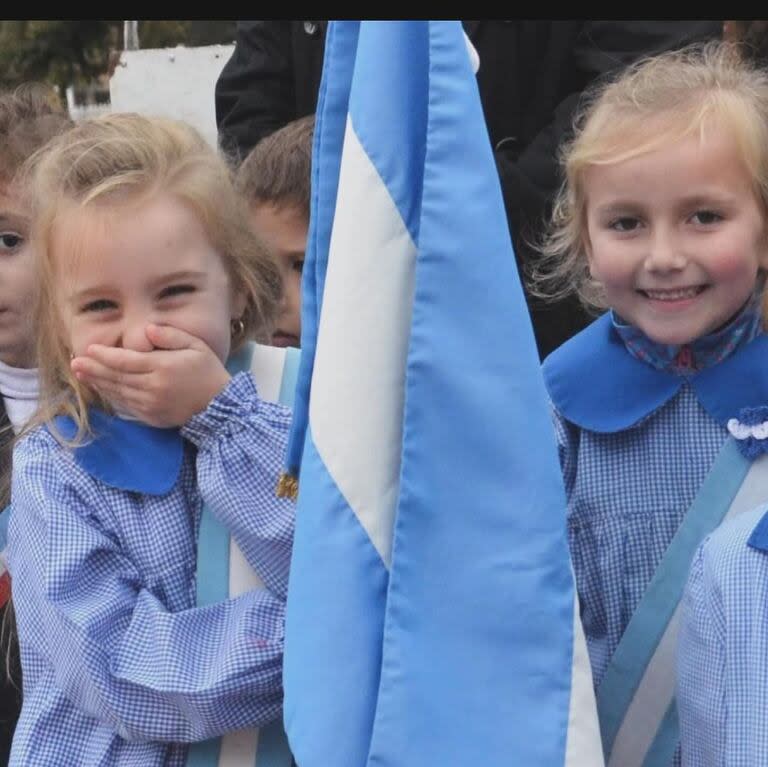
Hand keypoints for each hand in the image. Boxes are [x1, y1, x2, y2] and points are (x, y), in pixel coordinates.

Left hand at [70, 324, 231, 427]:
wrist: (220, 406)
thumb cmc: (208, 371)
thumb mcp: (196, 346)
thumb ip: (170, 336)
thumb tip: (147, 330)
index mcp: (162, 367)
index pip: (125, 360)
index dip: (104, 355)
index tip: (89, 349)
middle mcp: (153, 387)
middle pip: (116, 376)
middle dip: (94, 369)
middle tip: (75, 362)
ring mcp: (151, 405)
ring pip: (118, 392)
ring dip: (98, 382)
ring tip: (82, 374)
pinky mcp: (152, 417)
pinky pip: (126, 405)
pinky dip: (112, 396)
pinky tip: (103, 388)